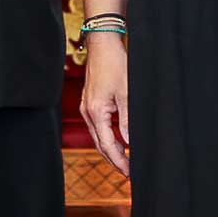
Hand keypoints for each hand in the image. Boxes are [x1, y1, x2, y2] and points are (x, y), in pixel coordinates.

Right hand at [80, 34, 130, 176]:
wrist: (102, 44)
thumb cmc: (115, 64)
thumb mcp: (126, 93)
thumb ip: (127, 120)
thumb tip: (130, 142)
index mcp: (96, 112)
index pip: (107, 145)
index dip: (119, 161)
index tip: (129, 172)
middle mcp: (88, 111)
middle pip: (100, 144)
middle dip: (113, 160)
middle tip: (128, 172)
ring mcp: (87, 106)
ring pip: (98, 136)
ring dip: (110, 149)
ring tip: (124, 160)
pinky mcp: (90, 102)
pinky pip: (97, 126)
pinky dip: (107, 137)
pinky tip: (117, 140)